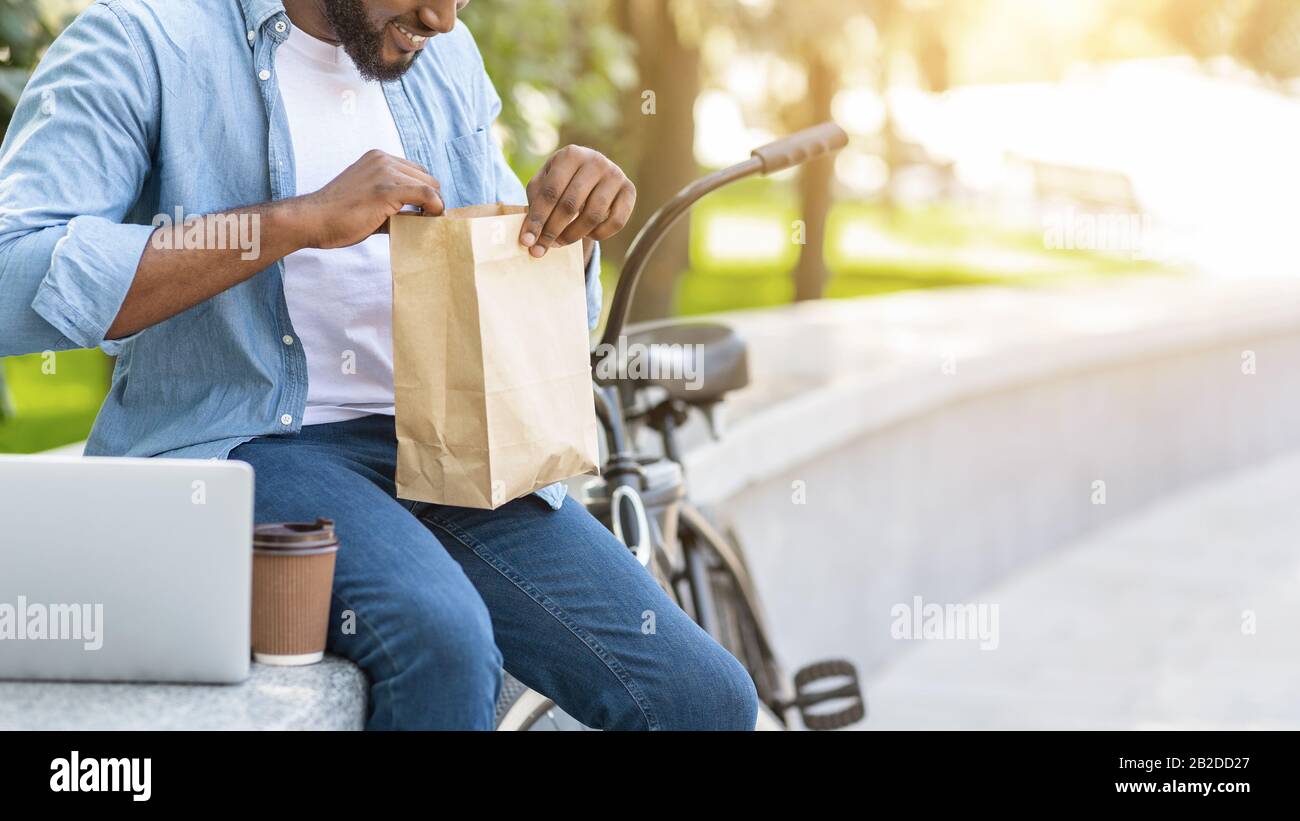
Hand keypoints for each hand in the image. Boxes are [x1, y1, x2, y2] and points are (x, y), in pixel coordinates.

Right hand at [297, 150, 443, 248]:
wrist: (313, 220)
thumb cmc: (338, 217)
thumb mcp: (371, 202)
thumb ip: (395, 204)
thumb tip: (423, 217)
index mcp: (377, 159)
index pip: (416, 172)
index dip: (425, 193)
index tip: (423, 213)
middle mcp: (383, 159)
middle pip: (427, 178)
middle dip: (431, 200)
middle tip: (425, 221)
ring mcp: (385, 172)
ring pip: (430, 186)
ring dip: (433, 206)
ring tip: (423, 223)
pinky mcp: (387, 189)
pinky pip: (427, 195)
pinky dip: (435, 208)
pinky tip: (429, 220)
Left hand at [519, 145, 635, 257]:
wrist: (592, 173)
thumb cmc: (562, 181)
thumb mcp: (544, 183)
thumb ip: (535, 204)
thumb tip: (529, 237)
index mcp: (570, 154)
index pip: (550, 192)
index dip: (537, 219)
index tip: (526, 241)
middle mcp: (596, 161)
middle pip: (571, 204)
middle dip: (553, 230)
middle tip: (540, 249)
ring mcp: (615, 175)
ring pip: (593, 215)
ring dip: (573, 235)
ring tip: (560, 243)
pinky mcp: (630, 190)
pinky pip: (616, 222)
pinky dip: (599, 234)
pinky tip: (587, 234)